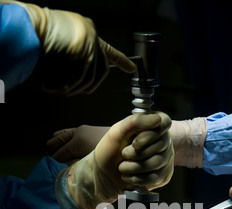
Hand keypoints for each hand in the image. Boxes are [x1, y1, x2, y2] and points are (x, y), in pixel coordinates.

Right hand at [5, 1, 135, 94]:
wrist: (30, 27)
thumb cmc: (39, 38)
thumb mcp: (62, 46)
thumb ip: (75, 60)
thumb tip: (77, 83)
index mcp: (88, 34)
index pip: (109, 51)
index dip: (121, 60)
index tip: (132, 68)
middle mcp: (93, 38)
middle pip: (100, 72)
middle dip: (86, 86)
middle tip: (67, 89)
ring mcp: (91, 45)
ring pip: (90, 78)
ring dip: (71, 87)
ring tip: (54, 85)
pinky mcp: (86, 53)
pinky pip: (81, 79)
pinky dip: (66, 85)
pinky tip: (52, 84)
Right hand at [47, 125, 109, 163]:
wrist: (126, 140)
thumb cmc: (111, 155)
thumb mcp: (93, 164)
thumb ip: (78, 165)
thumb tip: (66, 167)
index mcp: (77, 143)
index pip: (60, 154)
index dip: (56, 162)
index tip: (52, 168)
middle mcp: (77, 134)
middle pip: (59, 142)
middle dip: (53, 149)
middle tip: (47, 158)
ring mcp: (81, 130)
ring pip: (63, 135)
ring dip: (56, 140)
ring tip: (49, 144)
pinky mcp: (85, 129)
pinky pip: (69, 131)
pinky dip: (62, 134)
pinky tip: (59, 136)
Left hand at [56, 111, 173, 208]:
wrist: (103, 175)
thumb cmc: (109, 151)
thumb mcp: (117, 132)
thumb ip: (136, 122)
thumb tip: (157, 119)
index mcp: (152, 125)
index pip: (164, 122)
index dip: (150, 135)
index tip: (135, 142)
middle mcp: (162, 140)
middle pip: (161, 145)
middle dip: (136, 153)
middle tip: (123, 154)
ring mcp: (163, 159)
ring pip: (157, 162)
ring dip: (135, 167)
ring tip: (123, 167)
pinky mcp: (161, 176)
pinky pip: (156, 177)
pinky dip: (138, 178)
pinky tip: (128, 177)